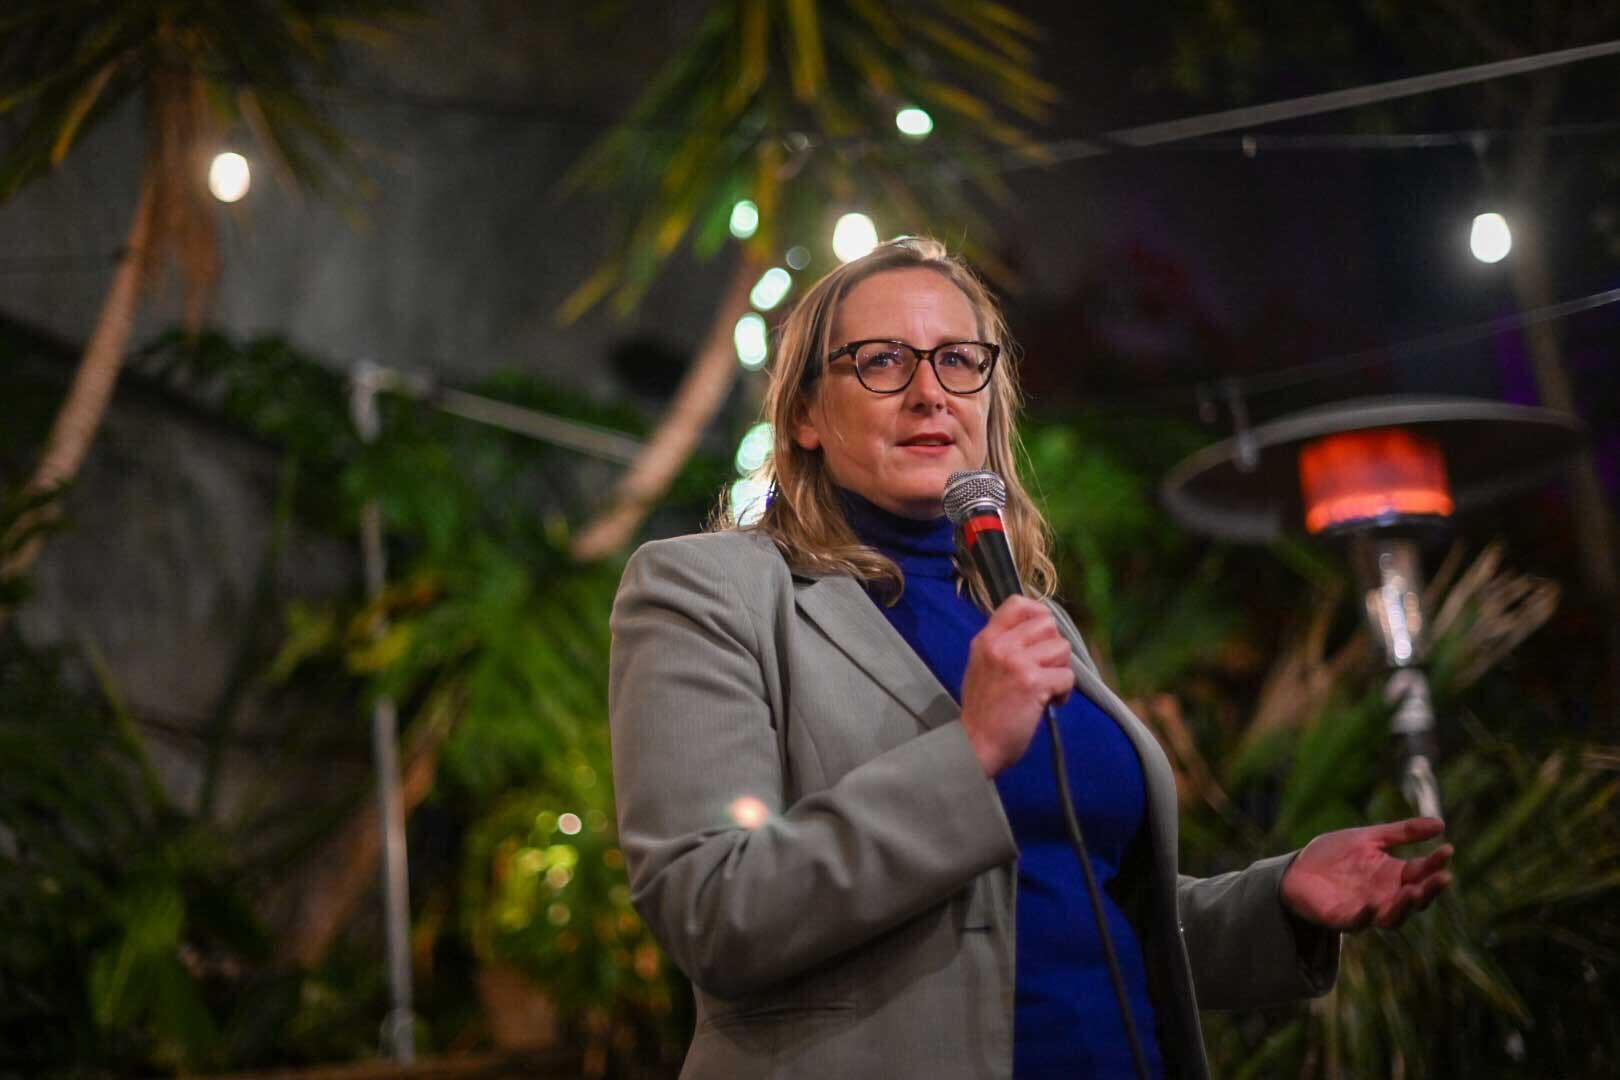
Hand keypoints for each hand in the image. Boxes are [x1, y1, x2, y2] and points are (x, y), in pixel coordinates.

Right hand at [960, 596, 1075, 776]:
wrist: (974, 744)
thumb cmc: (982, 711)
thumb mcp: (981, 666)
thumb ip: (1002, 647)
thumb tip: (1035, 634)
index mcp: (986, 639)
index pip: (1017, 603)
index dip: (1038, 614)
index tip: (1041, 637)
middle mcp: (1000, 645)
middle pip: (1047, 624)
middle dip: (1054, 647)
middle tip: (1046, 669)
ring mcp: (1017, 662)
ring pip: (1061, 648)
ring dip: (1061, 670)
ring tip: (1047, 689)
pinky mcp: (1033, 683)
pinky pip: (1067, 676)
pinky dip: (1064, 692)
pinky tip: (1051, 703)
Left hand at [1280, 817, 1453, 930]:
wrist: (1296, 869)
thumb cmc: (1334, 854)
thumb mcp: (1369, 838)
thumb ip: (1402, 833)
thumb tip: (1441, 824)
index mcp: (1393, 876)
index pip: (1421, 873)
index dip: (1435, 863)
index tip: (1448, 849)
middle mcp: (1385, 897)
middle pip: (1414, 900)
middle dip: (1430, 890)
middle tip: (1443, 878)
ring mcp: (1365, 910)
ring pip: (1393, 917)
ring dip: (1404, 907)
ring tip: (1414, 892)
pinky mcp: (1341, 919)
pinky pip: (1357, 923)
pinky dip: (1365, 916)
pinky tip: (1371, 905)